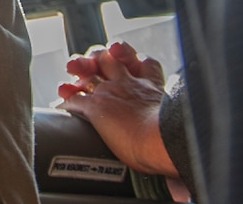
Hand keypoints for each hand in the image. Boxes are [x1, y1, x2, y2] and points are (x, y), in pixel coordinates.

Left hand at [58, 42, 178, 179]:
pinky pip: (74, 99)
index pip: (145, 63)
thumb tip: (182, 187)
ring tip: (72, 71)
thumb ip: (172, 137)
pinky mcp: (96, 106)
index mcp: (153, 88)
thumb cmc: (175, 142)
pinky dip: (65, 101)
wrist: (162, 141)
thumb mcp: (177, 129)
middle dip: (98, 55)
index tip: (127, 63)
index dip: (134, 59)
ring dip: (77, 69)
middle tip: (92, 63)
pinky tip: (60, 105)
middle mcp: (131, 84)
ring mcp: (112, 92)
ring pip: (89, 69)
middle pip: (111, 56)